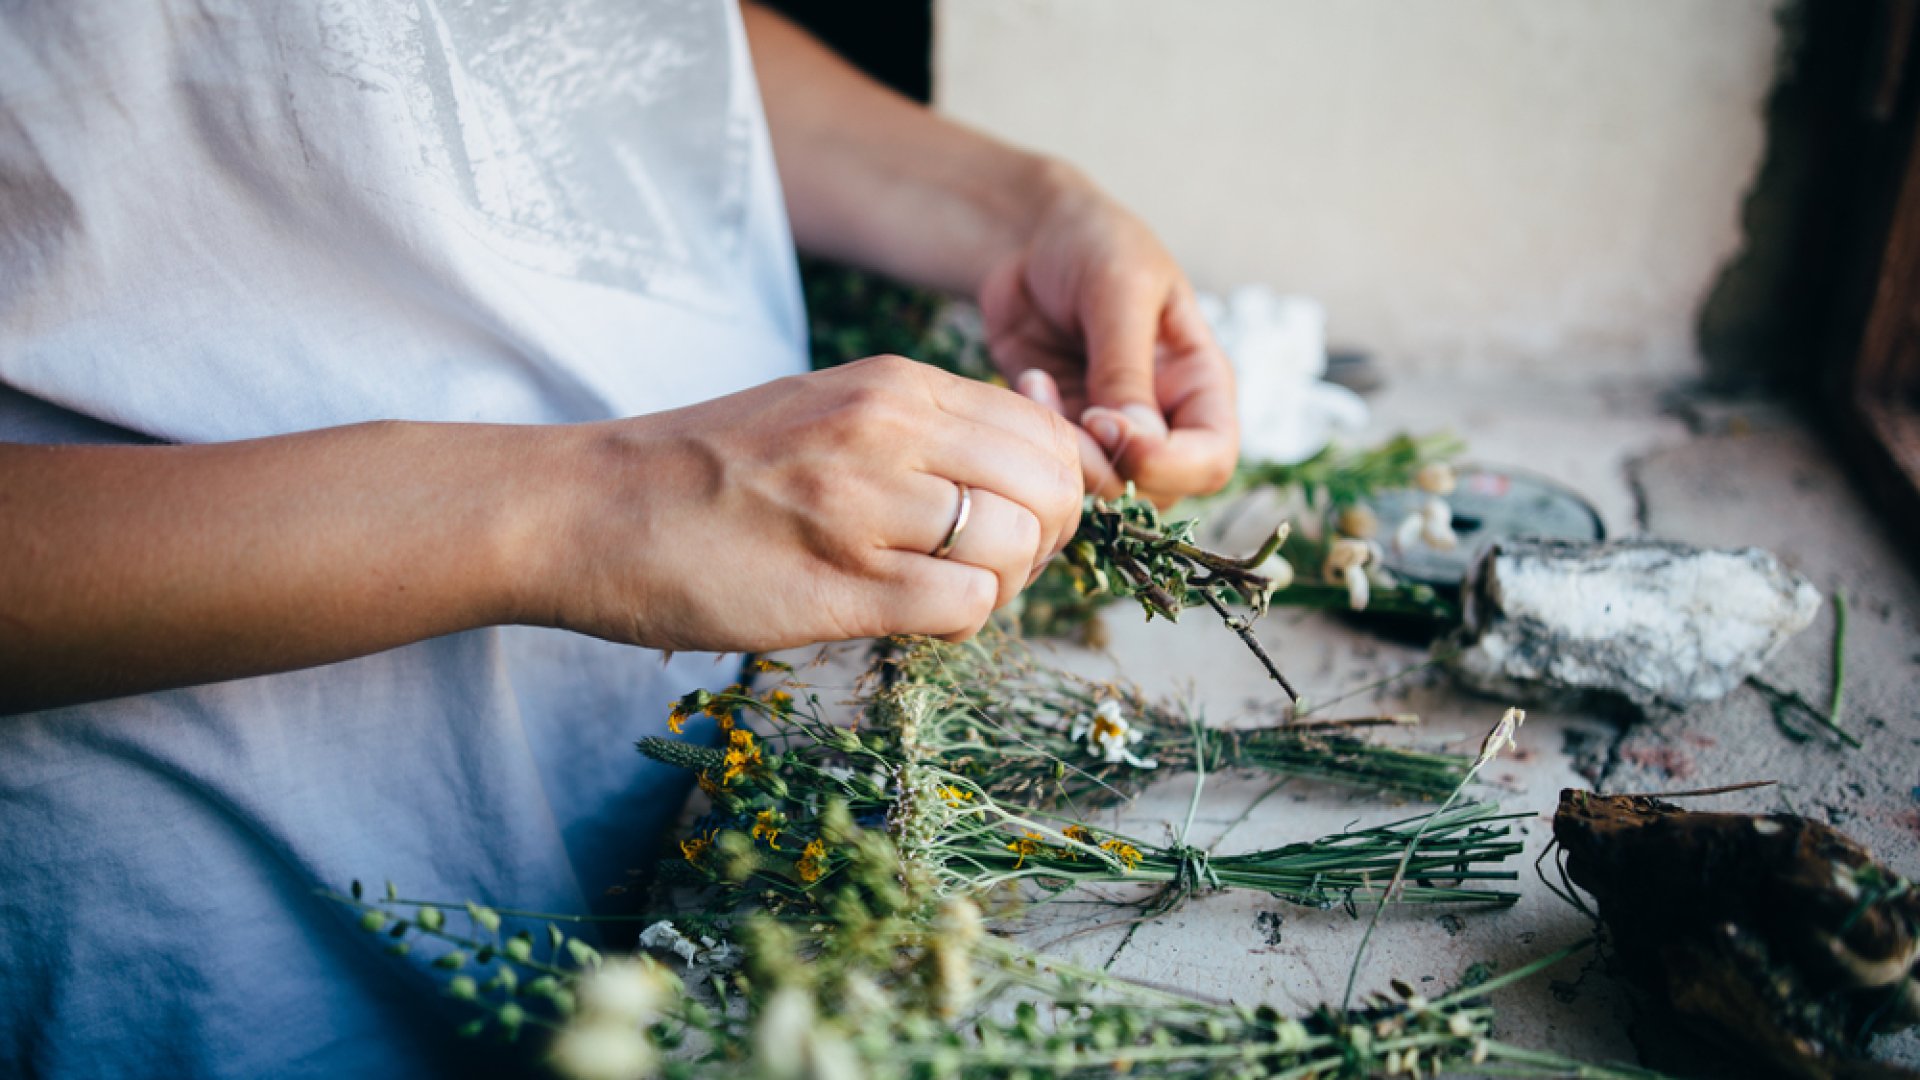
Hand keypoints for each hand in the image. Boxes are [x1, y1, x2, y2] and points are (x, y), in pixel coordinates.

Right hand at [526, 356, 1083, 652]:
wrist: (589, 510)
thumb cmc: (707, 470)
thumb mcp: (824, 409)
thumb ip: (918, 429)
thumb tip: (1019, 469)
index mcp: (892, 385)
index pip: (1042, 432)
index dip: (1051, 488)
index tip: (1014, 518)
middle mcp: (888, 431)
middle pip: (1049, 487)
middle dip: (1044, 539)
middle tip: (992, 564)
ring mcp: (863, 507)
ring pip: (1017, 546)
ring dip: (1001, 585)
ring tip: (944, 590)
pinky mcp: (838, 586)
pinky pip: (963, 606)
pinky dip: (959, 621)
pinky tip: (911, 616)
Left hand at [978, 170, 1238, 506]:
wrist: (1032, 238)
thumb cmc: (1096, 247)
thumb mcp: (1121, 291)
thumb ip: (1127, 366)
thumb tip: (1138, 442)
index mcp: (1199, 385)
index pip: (1211, 460)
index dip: (1168, 464)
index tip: (1112, 426)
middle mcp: (1163, 419)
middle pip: (1156, 489)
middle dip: (1108, 465)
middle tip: (1072, 414)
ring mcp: (1109, 429)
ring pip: (1099, 487)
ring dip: (1064, 453)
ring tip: (1041, 386)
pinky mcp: (1061, 428)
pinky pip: (1052, 462)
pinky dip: (1035, 434)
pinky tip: (1029, 378)